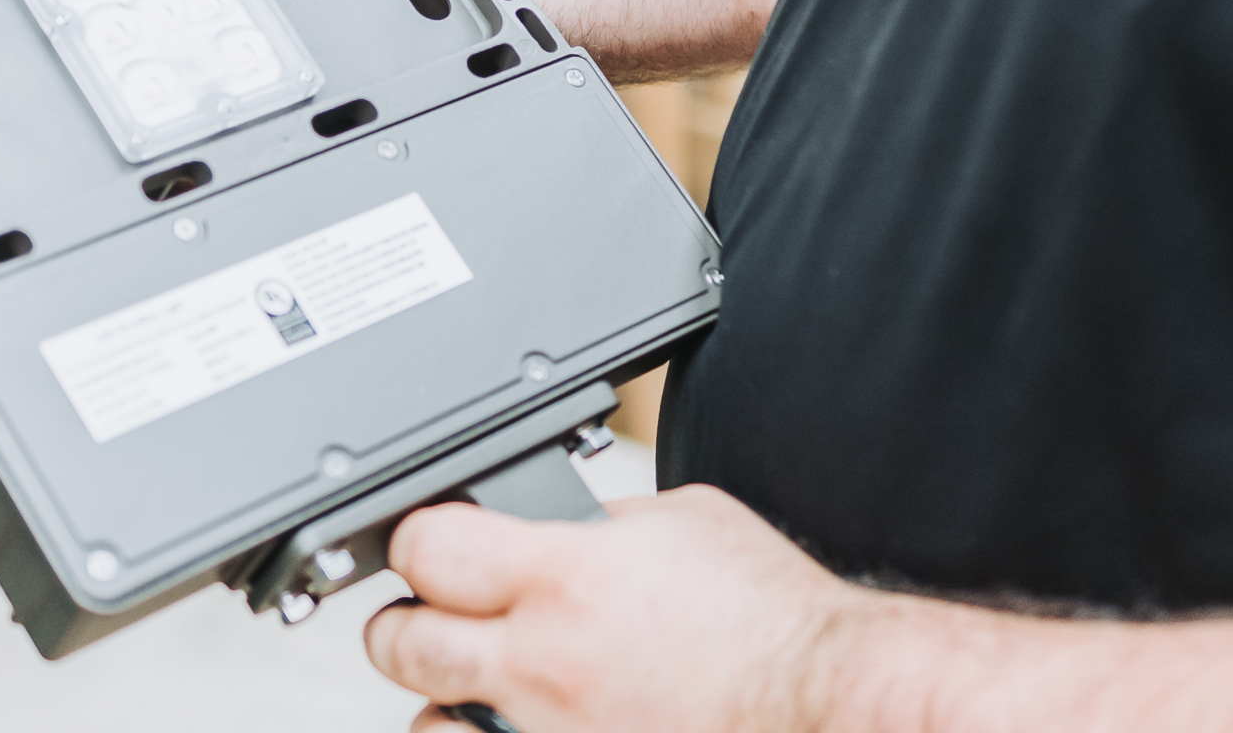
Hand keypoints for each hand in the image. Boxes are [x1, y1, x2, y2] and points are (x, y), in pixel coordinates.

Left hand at [363, 484, 871, 732]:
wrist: (829, 698)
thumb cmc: (774, 615)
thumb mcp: (682, 520)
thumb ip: (599, 524)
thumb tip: (557, 525)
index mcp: (562, 575)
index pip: (427, 545)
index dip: (419, 536)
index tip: (432, 542)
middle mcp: (542, 661)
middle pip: (403, 643)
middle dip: (409, 622)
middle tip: (434, 614)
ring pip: (431, 727)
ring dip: (445, 702)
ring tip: (476, 686)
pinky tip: (513, 724)